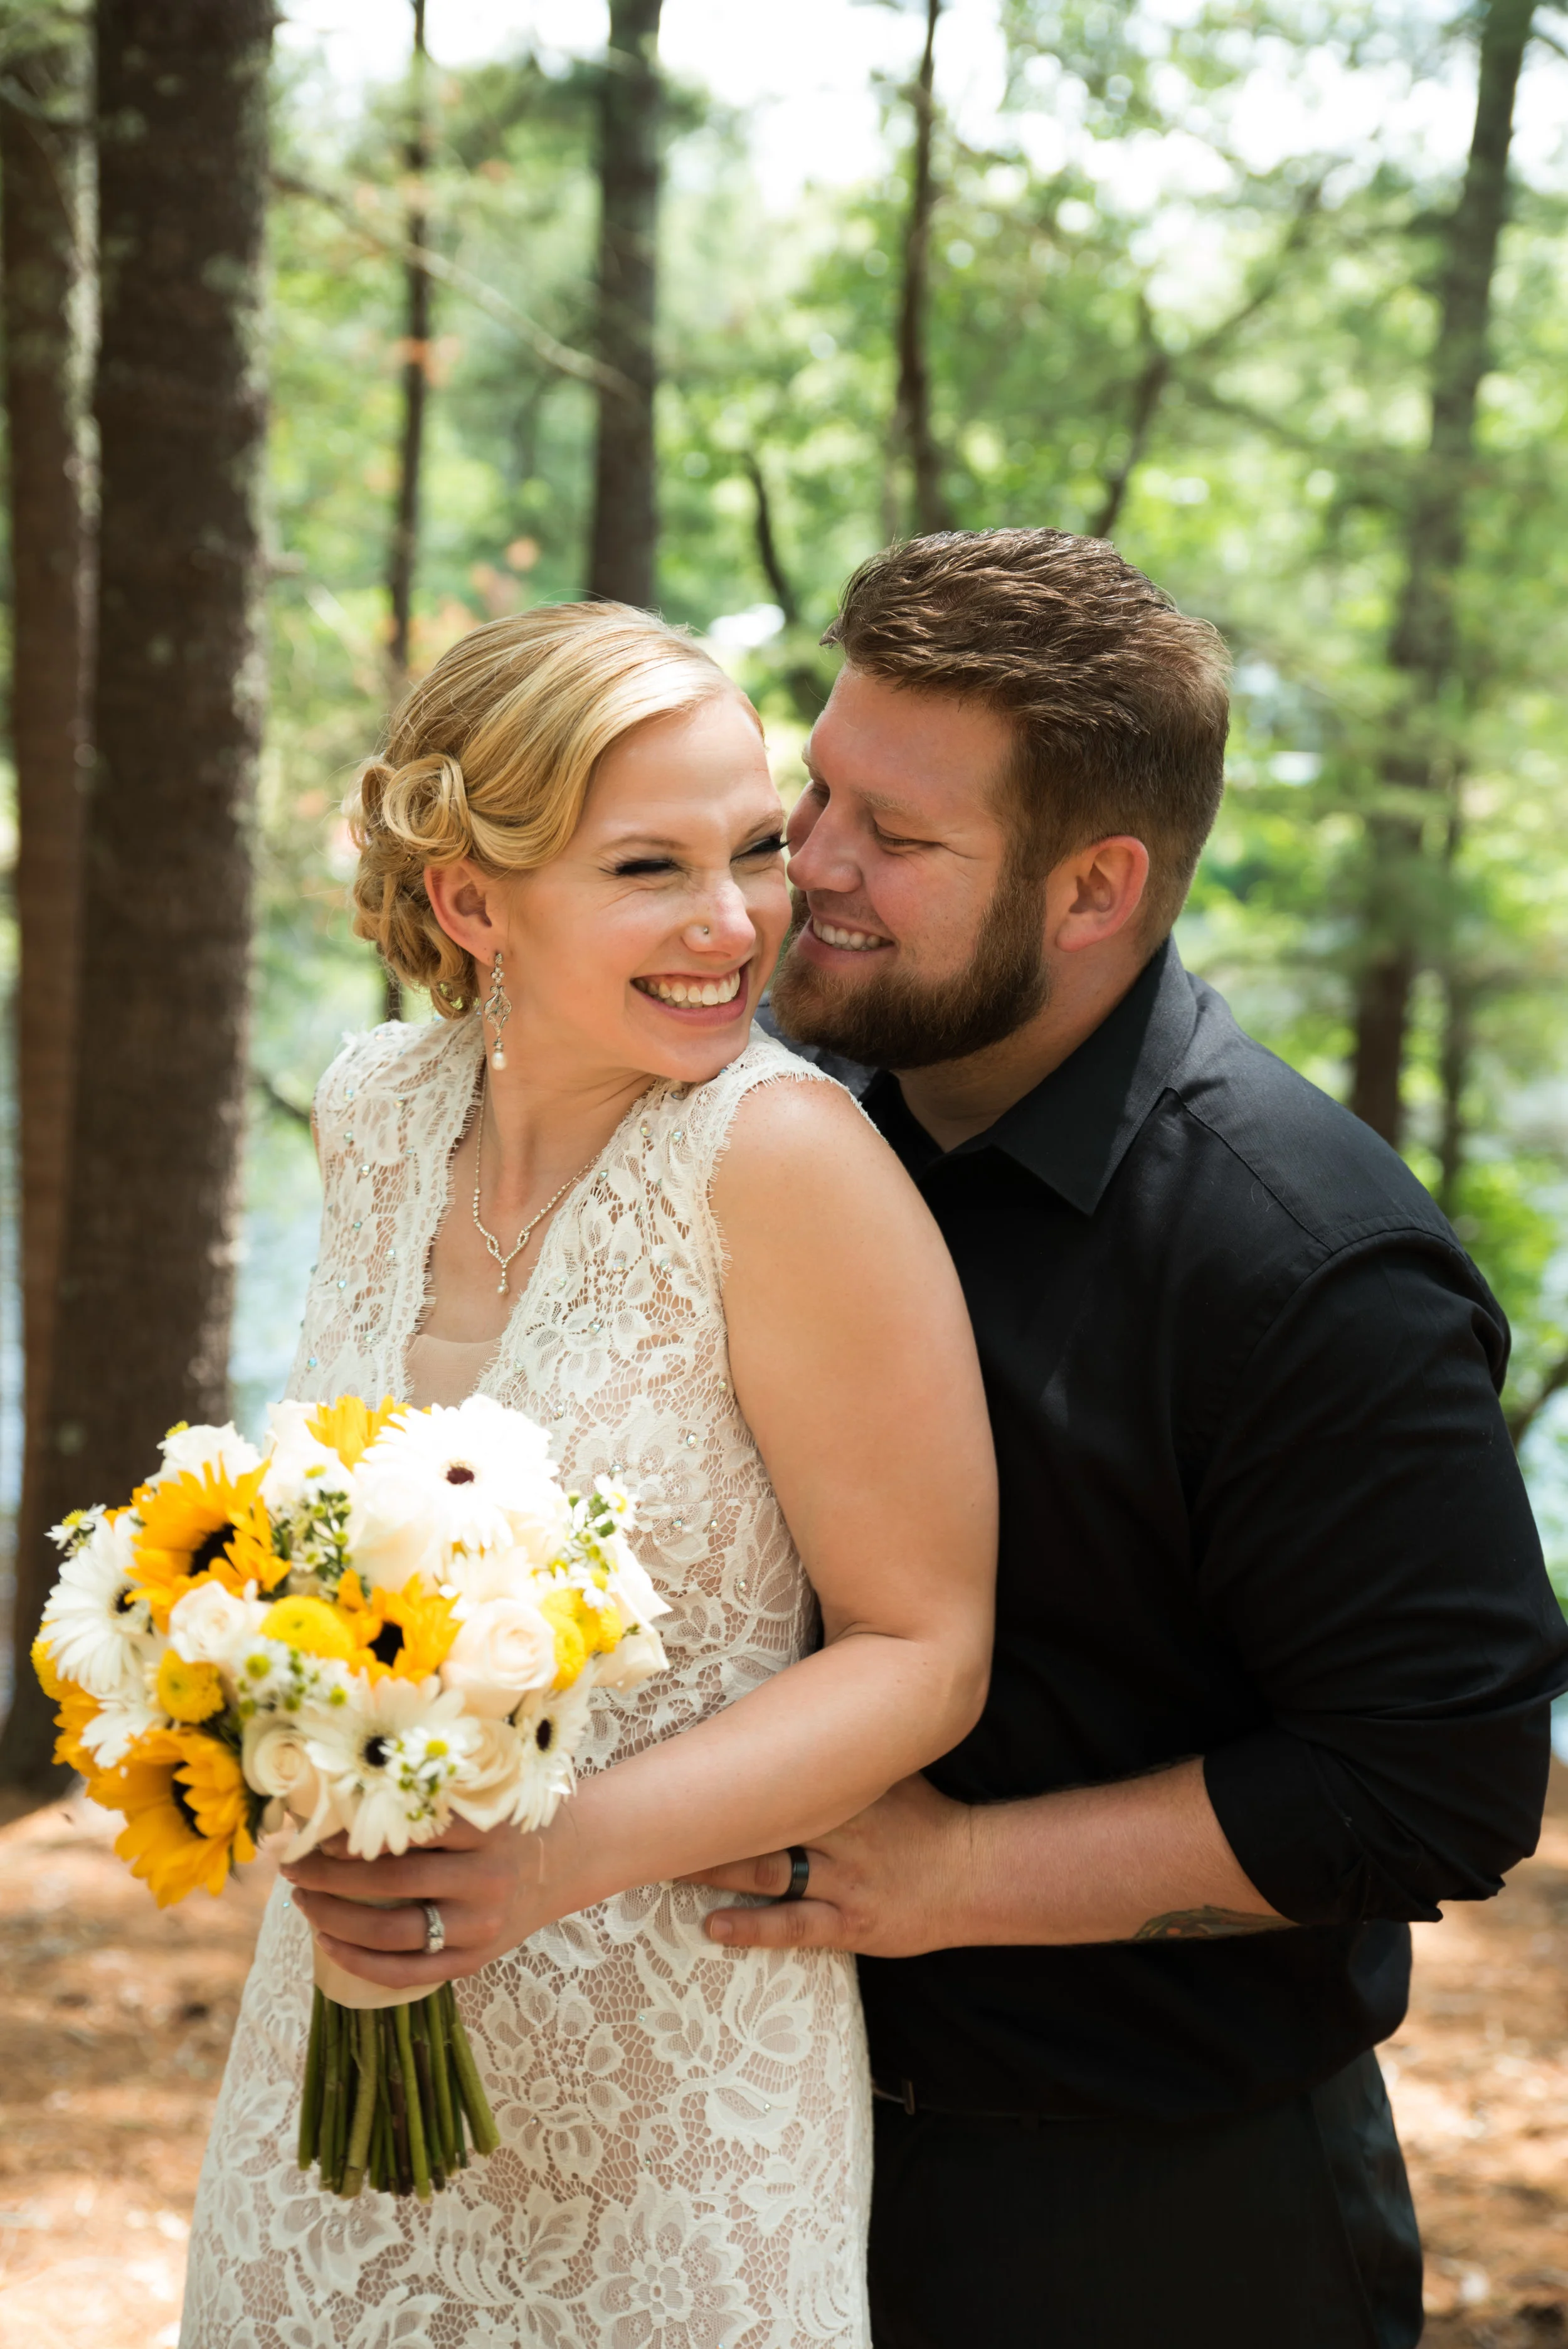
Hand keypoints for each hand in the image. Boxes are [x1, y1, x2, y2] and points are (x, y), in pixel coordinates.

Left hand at [281, 1816, 541, 1990]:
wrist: (566, 1860)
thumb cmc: (505, 1822)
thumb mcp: (480, 1799)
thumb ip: (427, 1804)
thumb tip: (342, 1805)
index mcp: (484, 1830)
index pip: (409, 1833)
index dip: (355, 1836)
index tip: (315, 1834)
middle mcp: (485, 1879)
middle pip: (393, 1881)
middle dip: (330, 1876)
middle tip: (293, 1866)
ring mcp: (480, 1926)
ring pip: (393, 1931)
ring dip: (336, 1918)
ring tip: (304, 1900)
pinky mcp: (473, 1961)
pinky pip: (407, 1973)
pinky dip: (359, 1961)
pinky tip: (328, 1943)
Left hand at [679, 1772, 973, 1956]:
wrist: (975, 1873)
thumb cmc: (924, 1817)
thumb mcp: (888, 1770)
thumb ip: (843, 1748)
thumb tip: (790, 1708)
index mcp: (846, 1786)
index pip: (777, 1771)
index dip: (727, 1770)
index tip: (678, 1764)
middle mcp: (841, 1829)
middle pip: (761, 1820)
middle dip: (708, 1819)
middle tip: (651, 1817)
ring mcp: (844, 1880)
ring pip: (769, 1871)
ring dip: (715, 1868)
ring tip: (663, 1867)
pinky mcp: (850, 1923)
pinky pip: (795, 1925)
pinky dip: (751, 1926)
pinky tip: (713, 1925)